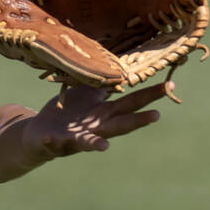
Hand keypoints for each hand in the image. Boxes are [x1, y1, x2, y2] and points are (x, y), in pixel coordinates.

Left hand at [21, 81, 173, 161]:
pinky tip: (51, 137)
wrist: (40, 132)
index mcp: (104, 112)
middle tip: (157, 115)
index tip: (170, 85)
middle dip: (138, 120)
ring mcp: (77, 136)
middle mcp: (96, 127)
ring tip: (104, 147)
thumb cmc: (69, 112)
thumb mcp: (88, 93)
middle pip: (120, 123)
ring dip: (97, 143)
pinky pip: (55, 141)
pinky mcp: (55, 141)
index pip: (132, 102)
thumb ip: (102, 81)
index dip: (150, 95)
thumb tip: (120, 62)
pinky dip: (53, 140)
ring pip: (90, 140)